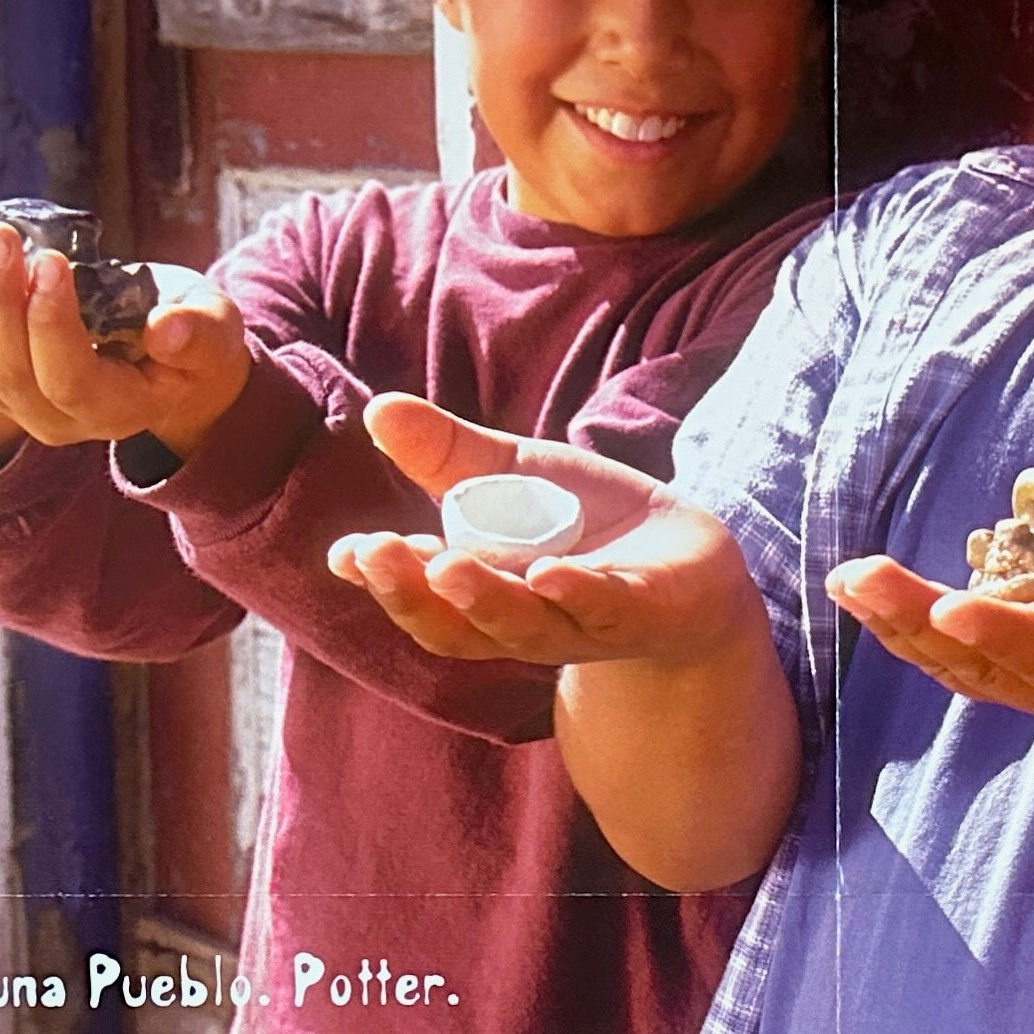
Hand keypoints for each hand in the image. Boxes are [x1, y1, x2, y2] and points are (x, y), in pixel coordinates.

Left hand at [0, 217, 249, 454]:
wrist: (166, 352)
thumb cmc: (194, 334)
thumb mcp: (215, 328)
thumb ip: (201, 333)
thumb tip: (169, 331)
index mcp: (117, 410)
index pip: (69, 380)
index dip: (51, 326)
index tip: (50, 262)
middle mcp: (58, 419)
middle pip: (6, 373)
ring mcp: (18, 403)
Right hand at [328, 395, 768, 669]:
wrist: (690, 565)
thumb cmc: (587, 528)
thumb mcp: (515, 477)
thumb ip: (448, 453)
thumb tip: (378, 408)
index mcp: (480, 588)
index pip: (417, 593)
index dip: (380, 577)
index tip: (344, 553)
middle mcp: (520, 618)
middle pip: (455, 621)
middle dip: (412, 591)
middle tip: (378, 555)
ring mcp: (579, 622)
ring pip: (522, 625)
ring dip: (484, 599)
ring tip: (448, 566)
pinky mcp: (640, 614)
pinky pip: (604, 609)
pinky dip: (576, 594)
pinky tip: (550, 575)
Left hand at [828, 526, 1033, 737]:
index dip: (1004, 631)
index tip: (950, 604)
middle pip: (985, 662)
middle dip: (919, 621)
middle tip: (859, 578)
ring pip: (958, 665)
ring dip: (899, 626)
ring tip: (848, 580)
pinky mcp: (1025, 673)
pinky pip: (957, 658)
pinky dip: (911, 629)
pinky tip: (868, 595)